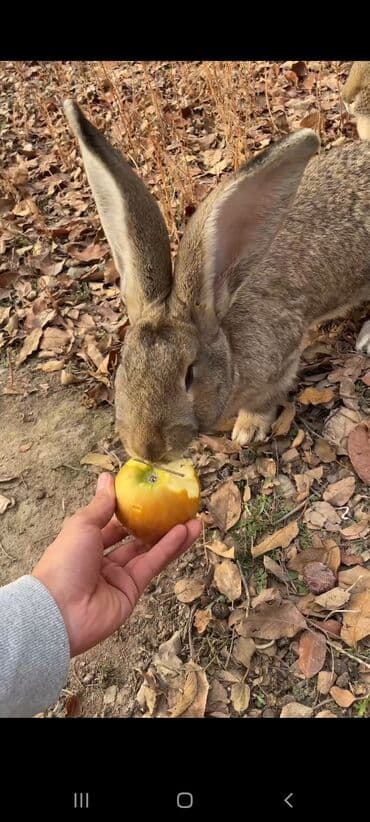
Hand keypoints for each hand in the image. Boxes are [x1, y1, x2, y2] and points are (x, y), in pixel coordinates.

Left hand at [32, 473, 200, 656]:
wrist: (60, 612)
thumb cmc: (65, 562)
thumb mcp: (82, 525)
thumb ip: (102, 504)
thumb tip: (108, 477)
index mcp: (87, 543)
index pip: (114, 524)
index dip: (132, 510)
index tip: (152, 494)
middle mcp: (104, 560)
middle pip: (136, 539)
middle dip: (158, 524)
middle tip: (181, 508)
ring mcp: (119, 577)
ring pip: (149, 551)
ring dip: (172, 536)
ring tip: (195, 519)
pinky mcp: (133, 591)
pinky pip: (153, 565)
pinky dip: (169, 548)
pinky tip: (185, 532)